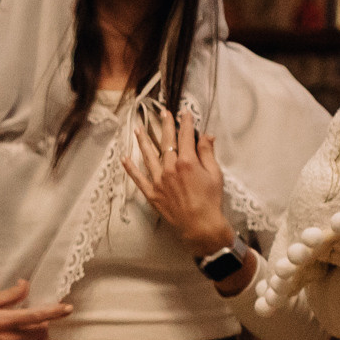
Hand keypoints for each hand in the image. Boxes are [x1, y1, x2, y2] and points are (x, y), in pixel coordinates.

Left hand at [119, 103, 235, 255]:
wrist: (201, 226)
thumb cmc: (210, 201)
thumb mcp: (215, 174)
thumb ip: (208, 153)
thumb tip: (207, 136)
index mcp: (187, 162)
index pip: (185, 136)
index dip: (185, 122)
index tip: (184, 113)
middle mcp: (170, 168)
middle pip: (166, 142)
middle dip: (165, 125)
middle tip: (163, 113)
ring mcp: (159, 181)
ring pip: (149, 156)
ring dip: (143, 141)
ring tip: (139, 129)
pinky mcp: (152, 193)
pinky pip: (138, 179)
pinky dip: (131, 168)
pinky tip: (125, 158)